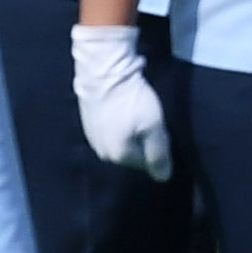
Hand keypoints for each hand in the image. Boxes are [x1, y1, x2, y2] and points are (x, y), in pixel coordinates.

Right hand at [68, 24, 169, 179]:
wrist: (103, 74)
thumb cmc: (132, 100)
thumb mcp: (153, 126)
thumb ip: (158, 154)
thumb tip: (163, 179)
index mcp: (119, 156)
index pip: (146, 163)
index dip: (159, 147)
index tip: (163, 130)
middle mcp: (102, 153)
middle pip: (132, 154)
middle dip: (144, 143)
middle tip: (152, 122)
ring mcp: (93, 138)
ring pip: (120, 142)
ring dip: (132, 134)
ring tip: (139, 116)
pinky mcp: (88, 124)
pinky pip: (111, 132)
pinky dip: (120, 125)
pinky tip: (125, 112)